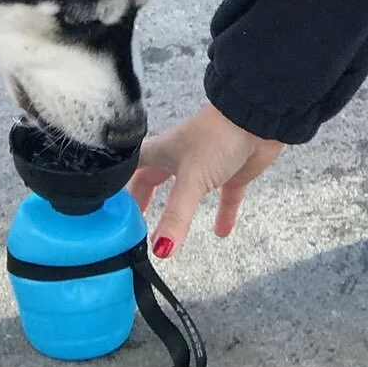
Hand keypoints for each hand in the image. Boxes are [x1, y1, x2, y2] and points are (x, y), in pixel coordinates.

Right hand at [128, 103, 284, 257]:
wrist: (257, 118)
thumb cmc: (218, 135)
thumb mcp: (191, 179)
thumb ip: (175, 216)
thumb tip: (160, 248)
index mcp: (160, 153)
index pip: (129, 172)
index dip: (118, 190)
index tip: (111, 214)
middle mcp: (178, 158)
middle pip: (153, 182)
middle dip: (144, 202)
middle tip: (135, 224)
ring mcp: (205, 166)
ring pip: (186, 193)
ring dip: (179, 213)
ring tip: (170, 235)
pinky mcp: (230, 173)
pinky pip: (223, 199)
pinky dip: (222, 215)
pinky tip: (222, 233)